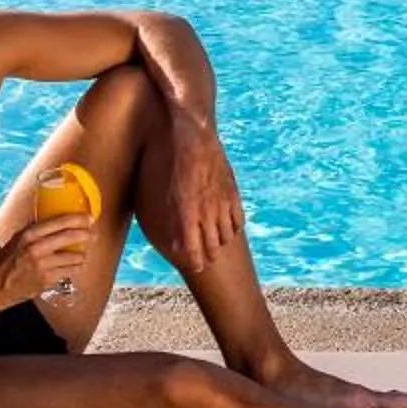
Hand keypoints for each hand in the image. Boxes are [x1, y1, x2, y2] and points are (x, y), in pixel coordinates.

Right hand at [0, 215, 90, 305]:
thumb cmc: (5, 262)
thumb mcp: (16, 240)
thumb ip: (35, 231)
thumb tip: (55, 220)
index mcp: (29, 234)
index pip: (59, 222)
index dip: (78, 219)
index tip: (89, 218)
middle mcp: (36, 248)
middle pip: (71, 237)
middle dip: (87, 235)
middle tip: (93, 234)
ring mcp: (43, 265)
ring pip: (74, 256)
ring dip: (82, 255)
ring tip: (82, 254)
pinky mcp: (47, 280)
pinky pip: (70, 271)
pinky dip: (74, 267)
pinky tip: (74, 266)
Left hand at [172, 124, 245, 271]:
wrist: (195, 139)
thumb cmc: (174, 165)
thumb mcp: (168, 195)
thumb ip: (173, 222)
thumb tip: (175, 244)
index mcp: (188, 214)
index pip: (194, 248)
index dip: (196, 261)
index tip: (196, 268)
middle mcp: (207, 212)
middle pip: (213, 246)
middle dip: (209, 256)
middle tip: (207, 260)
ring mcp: (222, 203)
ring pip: (227, 235)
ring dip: (221, 243)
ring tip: (217, 244)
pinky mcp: (233, 194)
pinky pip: (238, 219)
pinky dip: (234, 227)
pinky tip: (229, 227)